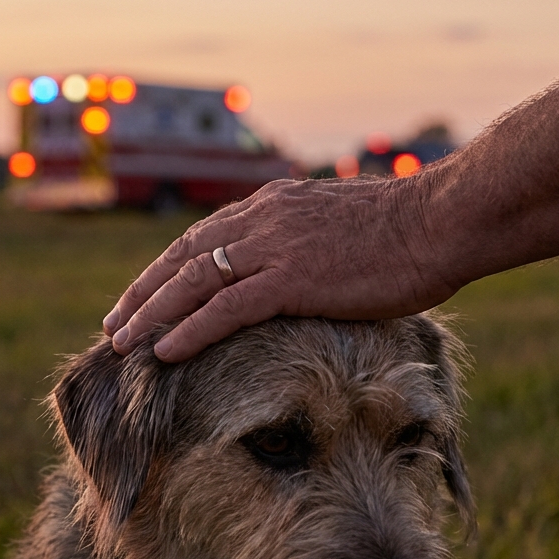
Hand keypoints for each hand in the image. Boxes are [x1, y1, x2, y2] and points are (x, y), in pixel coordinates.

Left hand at [102, 176, 460, 361]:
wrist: (444, 220)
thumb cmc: (410, 230)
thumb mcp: (345, 227)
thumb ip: (311, 243)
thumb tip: (308, 268)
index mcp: (274, 206)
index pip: (203, 238)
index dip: (167, 270)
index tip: (143, 296)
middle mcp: (264, 220)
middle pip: (184, 258)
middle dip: (144, 294)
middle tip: (114, 327)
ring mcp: (275, 248)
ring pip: (193, 283)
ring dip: (152, 315)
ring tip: (122, 345)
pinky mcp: (292, 278)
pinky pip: (225, 309)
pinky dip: (189, 330)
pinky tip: (165, 351)